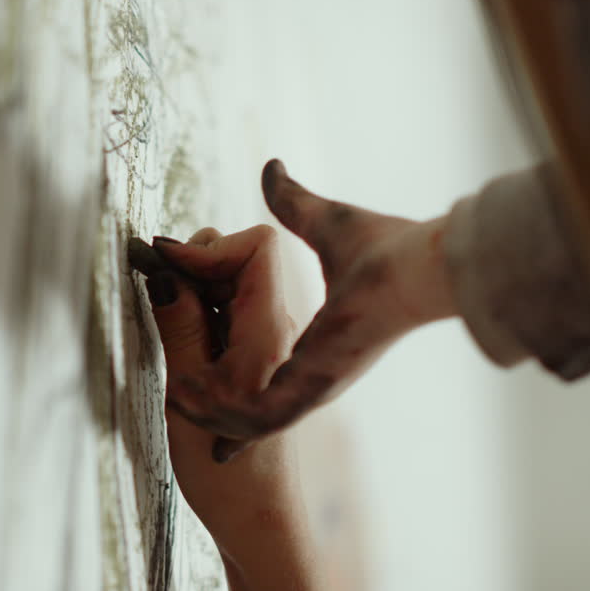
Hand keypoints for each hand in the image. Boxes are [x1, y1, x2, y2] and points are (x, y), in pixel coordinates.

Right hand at [138, 228, 321, 590]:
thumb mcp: (187, 389)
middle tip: (156, 289)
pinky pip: (232, 314)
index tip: (160, 263)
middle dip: (196, 264)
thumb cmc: (223, 465)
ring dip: (195, 291)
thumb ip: (178, 322)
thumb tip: (162, 267)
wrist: (256, 517)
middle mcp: (278, 328)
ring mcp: (270, 343)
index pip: (257, 247)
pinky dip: (202, 314)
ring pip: (234, 287)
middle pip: (243, 260)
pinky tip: (179, 341)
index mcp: (269, 329)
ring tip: (164, 319)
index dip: (207, 246)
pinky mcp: (258, 358)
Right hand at [158, 159, 457, 460]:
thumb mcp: (321, 223)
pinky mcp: (311, 387)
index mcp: (318, 342)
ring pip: (251, 422)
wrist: (416, 267)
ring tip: (174, 398)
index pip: (265, 371)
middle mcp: (315, 372)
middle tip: (173, 392)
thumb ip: (291, 203)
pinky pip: (258, 419)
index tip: (193, 373)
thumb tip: (271, 167)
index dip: (229, 374)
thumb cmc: (385, 247)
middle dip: (212, 406)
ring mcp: (314, 386)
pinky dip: (224, 417)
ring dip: (210, 414)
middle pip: (253, 404)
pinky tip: (188, 399)